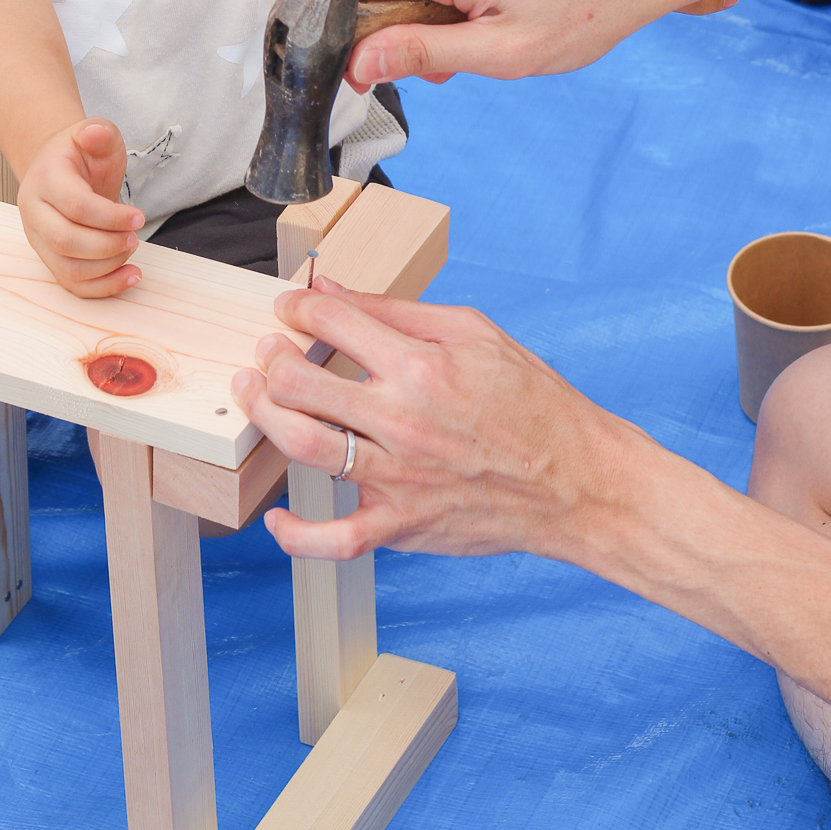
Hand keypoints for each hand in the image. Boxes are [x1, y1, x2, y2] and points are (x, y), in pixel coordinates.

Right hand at [17, 119, 141, 298]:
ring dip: (107, 266)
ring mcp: (38, 238)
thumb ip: (100, 133)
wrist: (59, 166)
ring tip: (131, 249)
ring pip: (68, 268)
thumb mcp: (96, 134)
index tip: (139, 217)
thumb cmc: (81, 153)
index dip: (110, 217)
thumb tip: (95, 134)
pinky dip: (102, 287)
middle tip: (135, 237)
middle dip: (108, 245)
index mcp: (45, 178)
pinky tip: (129, 275)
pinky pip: (71, 284)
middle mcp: (34, 211)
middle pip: (66, 241)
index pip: (75, 206)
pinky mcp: (48, 257)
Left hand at [232, 277, 635, 560]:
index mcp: (421, 366)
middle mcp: (402, 421)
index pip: (334, 324)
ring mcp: (398, 478)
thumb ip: (396, 310)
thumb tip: (332, 289)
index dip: (299, 308)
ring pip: (303, 447)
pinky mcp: (403, 527)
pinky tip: (276, 519)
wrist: (577, 481)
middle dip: (270, 358)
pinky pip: (334, 540)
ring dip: (264, 417)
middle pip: (301, 384)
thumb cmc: (531, 402)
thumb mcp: (473, 333)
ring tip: (254, 395)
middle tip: (266, 350)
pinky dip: (296, 535)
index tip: (290, 310)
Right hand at [347, 0, 740, 89]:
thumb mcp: (506, 49)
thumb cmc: (592, 2)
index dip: (346, 34)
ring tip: (495, 35)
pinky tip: (504, 9)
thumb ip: (425, 53)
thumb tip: (360, 63)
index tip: (362, 72)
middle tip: (455, 68)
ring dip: (440, 15)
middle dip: (408, 32)